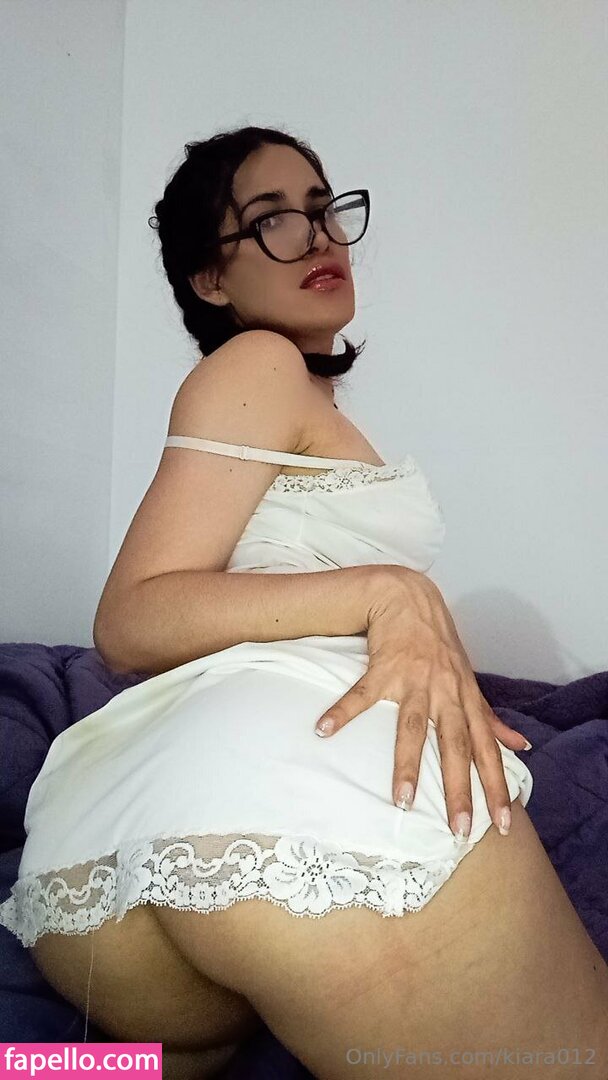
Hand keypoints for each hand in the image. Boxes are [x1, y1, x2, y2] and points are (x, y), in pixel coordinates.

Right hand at [314, 567, 530, 840]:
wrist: (410, 597)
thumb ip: (491, 718)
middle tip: (459, 829)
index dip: (496, 786)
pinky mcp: (384, 667)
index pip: (486, 750)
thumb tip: (521, 746)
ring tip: (402, 801)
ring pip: (413, 727)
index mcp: (466, 700)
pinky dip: (342, 711)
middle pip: (455, 746)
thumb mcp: (470, 682)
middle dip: (459, 788)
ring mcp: (414, 680)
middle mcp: (445, 692)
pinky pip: (361, 693)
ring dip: (408, 764)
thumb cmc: (440, 646)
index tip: (502, 823)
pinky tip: (324, 729)